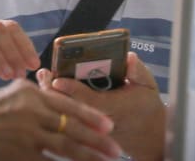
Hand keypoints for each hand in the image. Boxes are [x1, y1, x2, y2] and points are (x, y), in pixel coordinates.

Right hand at [0, 78, 122, 160]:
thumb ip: (35, 98)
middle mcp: (31, 111)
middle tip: (116, 149)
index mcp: (31, 93)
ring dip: (88, 155)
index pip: (68, 105)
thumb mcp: (11, 95)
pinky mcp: (19, 154)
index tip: (109, 125)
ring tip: (106, 160)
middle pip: (72, 127)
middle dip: (97, 140)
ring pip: (65, 146)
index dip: (91, 116)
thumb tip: (58, 101)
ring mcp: (26, 134)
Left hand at [39, 52, 165, 160]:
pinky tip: (50, 94)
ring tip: (43, 81)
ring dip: (53, 97)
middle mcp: (100, 119)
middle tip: (43, 74)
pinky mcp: (90, 132)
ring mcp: (93, 128)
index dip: (72, 89)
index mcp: (115, 106)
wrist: (151, 137)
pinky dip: (59, 106)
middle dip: (55, 91)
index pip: (88, 99)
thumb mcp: (148, 85)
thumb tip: (129, 57)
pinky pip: (70, 118)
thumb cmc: (148, 107)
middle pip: (71, 107)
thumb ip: (137, 71)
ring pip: (68, 113)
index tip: (57, 78)